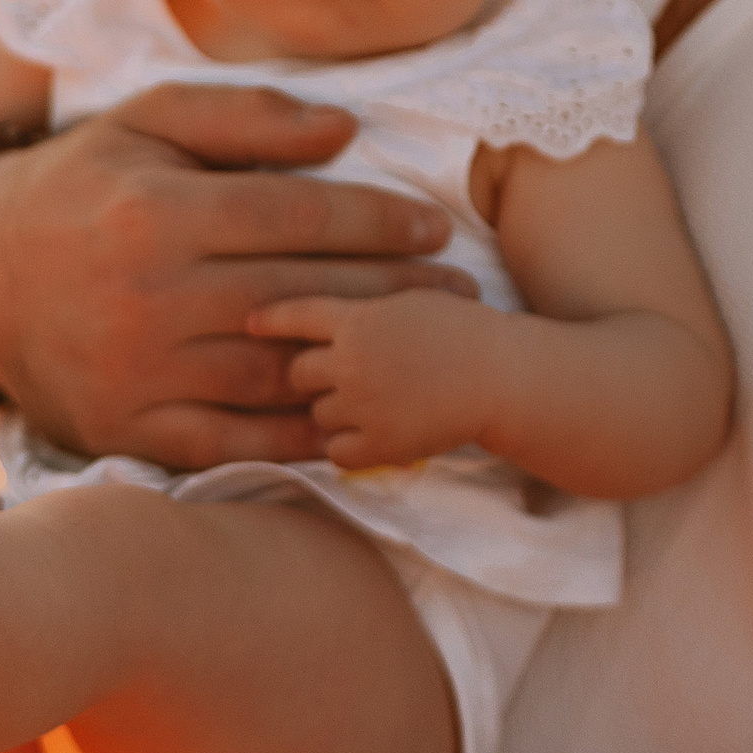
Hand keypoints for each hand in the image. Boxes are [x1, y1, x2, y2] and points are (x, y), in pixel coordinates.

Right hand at [0, 84, 477, 468]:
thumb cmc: (73, 188)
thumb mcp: (140, 123)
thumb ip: (241, 117)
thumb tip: (343, 131)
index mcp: (156, 213)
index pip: (298, 216)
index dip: (379, 220)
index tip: (434, 224)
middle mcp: (149, 296)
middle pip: (304, 295)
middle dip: (394, 291)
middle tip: (458, 290)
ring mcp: (139, 372)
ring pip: (280, 372)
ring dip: (362, 363)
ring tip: (420, 350)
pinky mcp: (129, 430)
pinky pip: (235, 442)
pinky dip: (302, 437)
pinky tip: (354, 419)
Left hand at [250, 290, 502, 470]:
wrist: (501, 376)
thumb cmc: (462, 331)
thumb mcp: (408, 301)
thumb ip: (360, 309)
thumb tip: (321, 322)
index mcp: (357, 320)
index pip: (296, 316)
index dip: (270, 320)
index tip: (251, 325)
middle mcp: (351, 362)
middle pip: (297, 372)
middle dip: (309, 375)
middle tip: (336, 377)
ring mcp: (363, 406)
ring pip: (316, 413)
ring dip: (331, 411)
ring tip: (368, 404)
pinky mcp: (380, 444)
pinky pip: (335, 452)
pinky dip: (344, 447)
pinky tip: (366, 436)